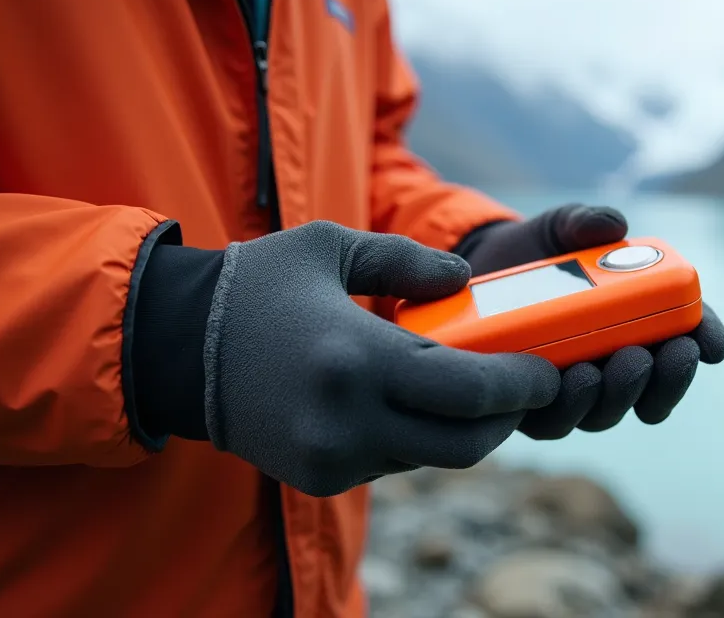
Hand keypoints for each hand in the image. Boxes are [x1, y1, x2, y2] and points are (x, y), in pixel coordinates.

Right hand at [140, 221, 560, 496]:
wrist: (176, 349)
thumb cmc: (257, 286)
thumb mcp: (329, 246)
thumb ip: (404, 259)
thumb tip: (463, 280)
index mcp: (356, 360)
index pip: (468, 391)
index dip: (520, 386)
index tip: (547, 369)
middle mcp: (346, 421)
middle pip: (463, 444)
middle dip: (504, 420)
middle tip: (524, 388)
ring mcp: (331, 457)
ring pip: (430, 456)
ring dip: (460, 427)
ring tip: (473, 386)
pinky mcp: (320, 477)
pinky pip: (393, 462)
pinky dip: (415, 435)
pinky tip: (413, 399)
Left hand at [455, 204, 723, 438]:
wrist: (478, 267)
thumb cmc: (537, 249)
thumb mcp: (563, 227)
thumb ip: (587, 221)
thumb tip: (612, 226)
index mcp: (641, 321)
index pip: (688, 338)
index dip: (706, 341)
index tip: (710, 343)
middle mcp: (615, 364)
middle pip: (656, 390)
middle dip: (665, 381)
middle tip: (655, 357)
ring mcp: (575, 390)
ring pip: (607, 413)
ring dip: (615, 396)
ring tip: (605, 369)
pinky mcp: (531, 405)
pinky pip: (554, 421)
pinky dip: (564, 407)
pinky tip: (560, 382)